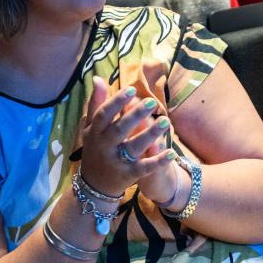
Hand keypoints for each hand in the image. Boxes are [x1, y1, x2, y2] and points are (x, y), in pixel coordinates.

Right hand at [79, 78, 175, 197]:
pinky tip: (172, 153)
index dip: (116, 102)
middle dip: (135, 115)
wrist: (94, 185)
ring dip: (150, 135)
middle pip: (120, 129)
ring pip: (134, 147)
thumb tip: (99, 77)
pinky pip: (145, 168)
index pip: (104, 114)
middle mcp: (104, 147)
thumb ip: (95, 103)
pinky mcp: (129, 175)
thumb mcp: (91, 127)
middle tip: (152, 102)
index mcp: (95, 132)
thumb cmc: (95, 148)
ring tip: (165, 121)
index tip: (132, 89)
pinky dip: (158, 161)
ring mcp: (117, 162)